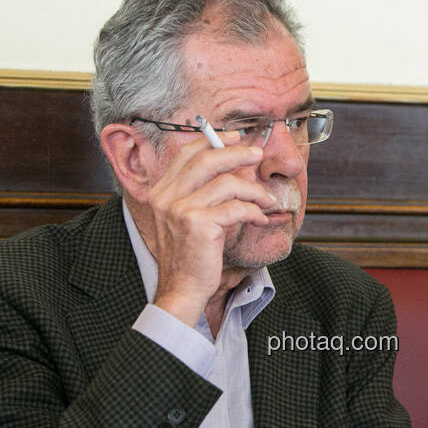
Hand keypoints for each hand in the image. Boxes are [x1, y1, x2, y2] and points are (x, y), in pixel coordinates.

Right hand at [144, 131, 274, 325]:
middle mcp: (166, 196)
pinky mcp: (198, 224)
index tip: (235, 138)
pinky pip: (236, 207)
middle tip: (257, 155)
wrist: (181, 289)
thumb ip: (202, 192)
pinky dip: (254, 211)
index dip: (213, 140)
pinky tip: (261, 219)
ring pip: (227, 183)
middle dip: (237, 153)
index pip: (186, 153)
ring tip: (267, 200)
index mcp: (160, 191)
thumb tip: (236, 168)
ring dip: (254, 190)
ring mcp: (180, 209)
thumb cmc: (190, 255)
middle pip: (207, 159)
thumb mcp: (189, 218)